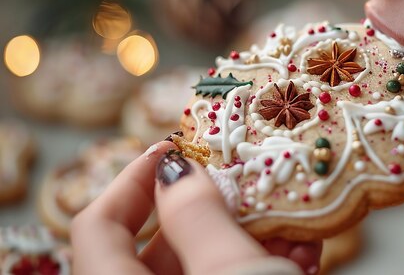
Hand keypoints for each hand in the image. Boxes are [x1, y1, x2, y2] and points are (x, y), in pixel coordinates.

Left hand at [71, 141, 321, 274]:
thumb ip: (199, 216)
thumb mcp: (232, 271)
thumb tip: (174, 166)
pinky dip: (263, 262)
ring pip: (206, 259)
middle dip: (217, 206)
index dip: (132, 176)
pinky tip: (302, 254)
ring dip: (253, 234)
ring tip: (294, 221)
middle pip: (163, 239)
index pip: (97, 225)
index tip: (174, 145)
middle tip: (250, 181)